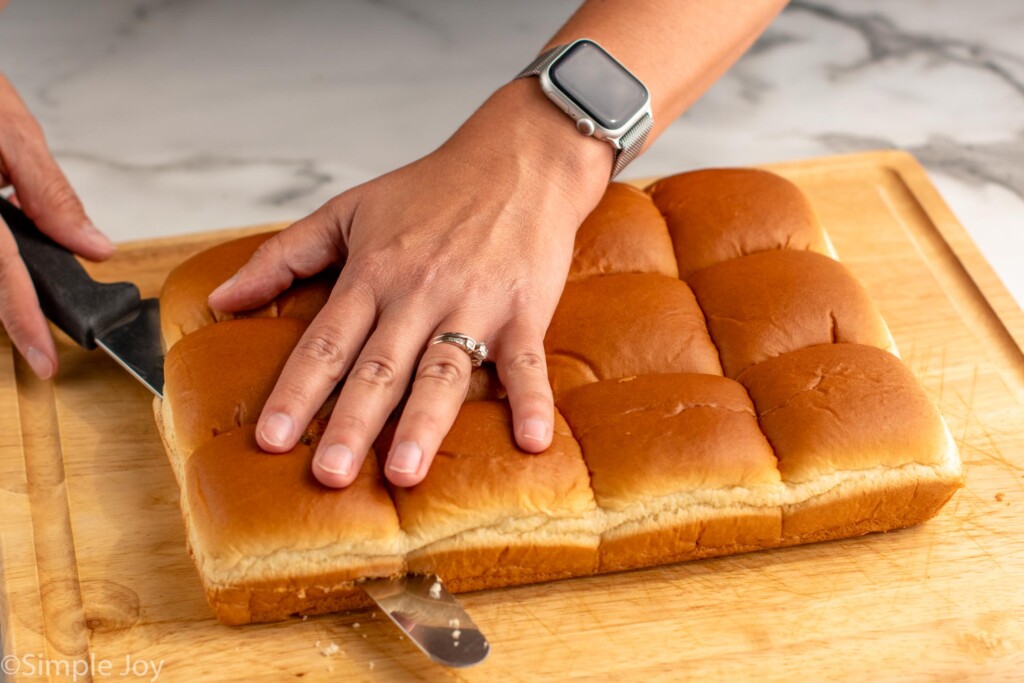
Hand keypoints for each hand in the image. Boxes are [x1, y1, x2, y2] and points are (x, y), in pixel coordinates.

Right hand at [0, 75, 114, 378]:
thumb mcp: (12, 131)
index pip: (4, 276)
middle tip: (43, 343)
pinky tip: (16, 260)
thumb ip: (51, 194)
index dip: (25, 324)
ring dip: (7, 281)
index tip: (45, 363)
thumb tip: (94, 247)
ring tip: (32, 307)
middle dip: (17, 309)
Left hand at [209, 80, 611, 486]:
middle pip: (379, 367)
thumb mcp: (348, 209)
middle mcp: (419, 294)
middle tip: (329, 475)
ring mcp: (474, 303)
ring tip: (404, 473)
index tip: (272, 439)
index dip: (297, 391)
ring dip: (424, 423)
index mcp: (373, 273)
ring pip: (442, 371)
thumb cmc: (432, 189)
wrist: (518, 159)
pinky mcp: (525, 310)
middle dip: (352, 423)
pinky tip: (533, 440)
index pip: (326, 342)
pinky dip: (532, 400)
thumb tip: (222, 300)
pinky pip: (526, 362)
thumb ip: (283, 255)